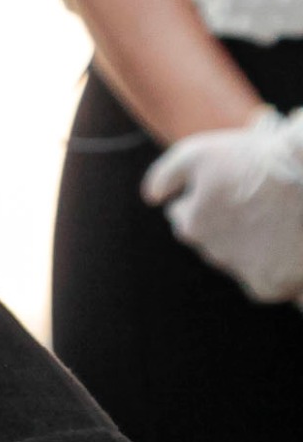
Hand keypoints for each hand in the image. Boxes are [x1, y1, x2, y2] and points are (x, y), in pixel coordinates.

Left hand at [143, 108, 302, 300]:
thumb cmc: (253, 163)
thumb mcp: (198, 154)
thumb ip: (166, 175)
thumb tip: (152, 198)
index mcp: (192, 225)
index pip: (186, 217)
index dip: (205, 201)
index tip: (226, 191)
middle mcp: (213, 254)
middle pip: (217, 242)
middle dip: (232, 227)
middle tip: (259, 207)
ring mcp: (243, 273)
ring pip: (244, 264)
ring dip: (256, 250)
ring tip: (280, 226)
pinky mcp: (271, 287)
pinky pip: (268, 285)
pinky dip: (277, 274)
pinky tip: (289, 257)